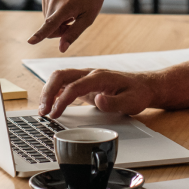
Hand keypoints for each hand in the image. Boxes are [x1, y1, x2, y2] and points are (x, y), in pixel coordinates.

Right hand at [30, 0, 111, 50]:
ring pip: (47, 20)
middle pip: (49, 28)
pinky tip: (66, 5)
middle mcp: (53, 0)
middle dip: (60, 29)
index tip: (30, 41)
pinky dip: (55, 13)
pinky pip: (47, 12)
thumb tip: (61, 49)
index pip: (50, 25)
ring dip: (58, 21)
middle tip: (74, 21)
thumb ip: (73, 34)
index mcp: (65, 7)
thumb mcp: (88, 19)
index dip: (40, 35)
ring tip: (71, 11)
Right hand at [39, 68, 156, 118]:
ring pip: (60, 77)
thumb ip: (114, 102)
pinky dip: (55, 92)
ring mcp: (87, 77)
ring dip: (49, 92)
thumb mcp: (131, 102)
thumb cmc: (139, 93)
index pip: (74, 86)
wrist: (145, 86)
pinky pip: (65, 83)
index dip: (62, 100)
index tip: (55, 114)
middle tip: (43, 111)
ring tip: (44, 110)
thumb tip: (98, 100)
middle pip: (61, 76)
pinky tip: (51, 103)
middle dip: (48, 92)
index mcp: (100, 77)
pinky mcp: (85, 83)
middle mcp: (91, 74)